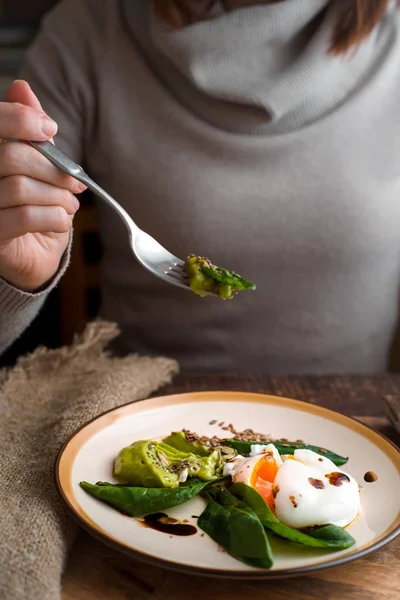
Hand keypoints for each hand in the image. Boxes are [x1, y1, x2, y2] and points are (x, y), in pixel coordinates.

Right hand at [0, 80, 85, 291]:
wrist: (33, 253)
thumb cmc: (33, 204)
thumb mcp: (37, 164)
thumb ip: (27, 129)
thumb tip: (22, 88)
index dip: (20, 120)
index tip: (50, 130)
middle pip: (11, 156)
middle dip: (54, 169)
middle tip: (76, 182)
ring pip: (21, 188)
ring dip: (58, 197)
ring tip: (69, 205)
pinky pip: (25, 217)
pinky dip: (54, 217)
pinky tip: (61, 219)